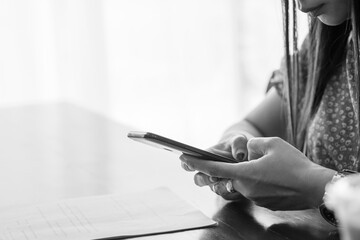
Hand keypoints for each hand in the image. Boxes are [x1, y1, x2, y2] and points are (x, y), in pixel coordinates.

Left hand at [180, 137, 335, 209]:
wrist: (314, 187)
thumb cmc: (294, 164)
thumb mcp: (272, 144)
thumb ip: (252, 145)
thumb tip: (245, 151)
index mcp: (244, 173)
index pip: (214, 168)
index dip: (197, 163)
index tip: (183, 159)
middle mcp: (245, 188)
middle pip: (226, 177)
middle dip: (223, 169)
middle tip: (225, 162)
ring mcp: (254, 198)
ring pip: (240, 183)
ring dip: (243, 174)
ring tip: (262, 167)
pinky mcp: (263, 203)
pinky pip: (252, 190)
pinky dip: (254, 182)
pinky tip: (271, 176)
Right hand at [181, 134, 250, 199]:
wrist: (247, 154)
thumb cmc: (237, 146)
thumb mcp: (238, 141)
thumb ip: (238, 144)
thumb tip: (239, 155)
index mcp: (203, 159)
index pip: (188, 164)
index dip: (186, 165)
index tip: (190, 164)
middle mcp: (207, 173)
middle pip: (198, 179)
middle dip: (204, 178)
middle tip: (212, 176)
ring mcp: (217, 183)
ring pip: (213, 188)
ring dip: (218, 186)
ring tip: (226, 181)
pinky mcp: (229, 190)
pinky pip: (227, 194)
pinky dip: (232, 191)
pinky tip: (239, 187)